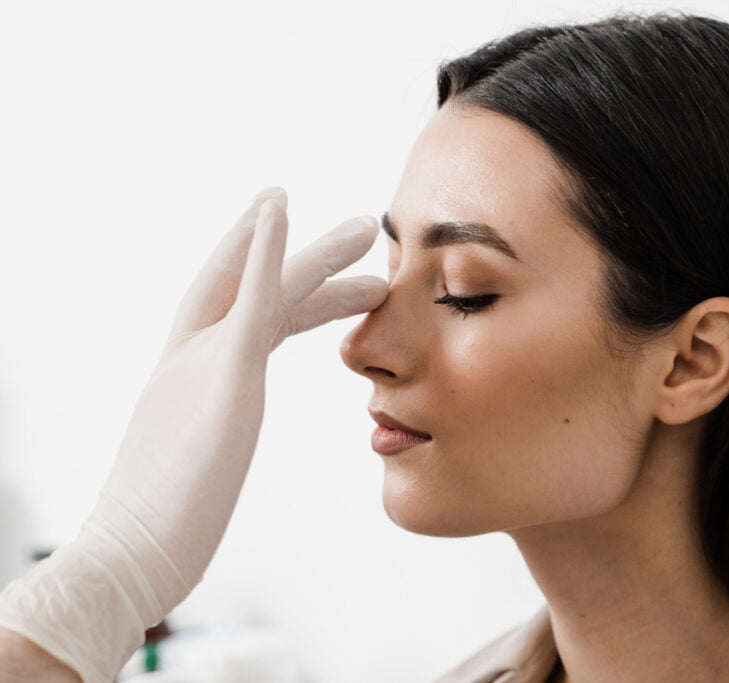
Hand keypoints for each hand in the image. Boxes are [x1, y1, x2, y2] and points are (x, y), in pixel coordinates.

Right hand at [0, 187, 387, 682]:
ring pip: (264, 284)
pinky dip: (264, 250)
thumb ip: (206, 450)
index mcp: (190, 383)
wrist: (126, 562)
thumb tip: (210, 462)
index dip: (270, 278)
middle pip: (253, 288)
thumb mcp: (194, 475)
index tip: (308, 257)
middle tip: (359, 232)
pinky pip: (248, 299)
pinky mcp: (220, 375)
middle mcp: (191, 360)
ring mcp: (203, 362)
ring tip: (365, 225)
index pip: (237, 315)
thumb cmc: (162, 536)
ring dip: (313, 247)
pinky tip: (280, 206)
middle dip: (306, 255)